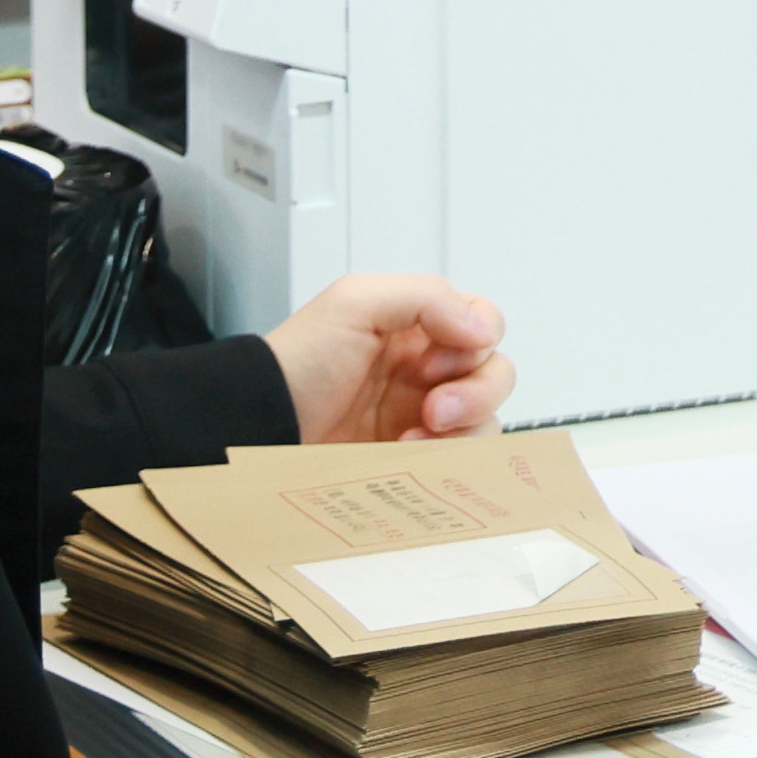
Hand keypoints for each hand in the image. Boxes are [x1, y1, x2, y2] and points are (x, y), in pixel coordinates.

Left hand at [262, 274, 512, 441]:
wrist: (260, 426)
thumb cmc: (296, 364)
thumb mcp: (354, 302)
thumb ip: (427, 297)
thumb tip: (481, 329)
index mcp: (418, 328)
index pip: (484, 324)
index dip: (475, 342)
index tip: (435, 360)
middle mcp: (426, 371)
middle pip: (495, 373)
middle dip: (477, 392)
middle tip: (433, 408)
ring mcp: (422, 417)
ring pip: (485, 420)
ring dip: (464, 429)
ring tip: (415, 440)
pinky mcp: (414, 458)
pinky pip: (459, 460)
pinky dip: (448, 459)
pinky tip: (408, 456)